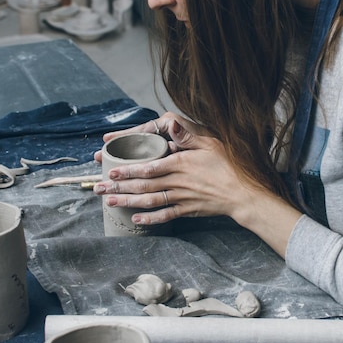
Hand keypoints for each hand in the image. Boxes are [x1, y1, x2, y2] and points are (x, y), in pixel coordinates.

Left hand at [94, 115, 262, 223]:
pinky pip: (165, 216)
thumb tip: (171, 123)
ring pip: (149, 201)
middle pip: (143, 185)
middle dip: (118, 187)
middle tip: (99, 189)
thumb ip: (187, 135)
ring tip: (109, 202)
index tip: (111, 172)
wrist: (243, 194)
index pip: (148, 167)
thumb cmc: (229, 166)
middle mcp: (177, 182)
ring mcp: (181, 198)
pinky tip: (135, 219)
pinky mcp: (187, 210)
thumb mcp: (210, 143)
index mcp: (180, 164)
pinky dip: (149, 219)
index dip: (128, 170)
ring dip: (127, 201)